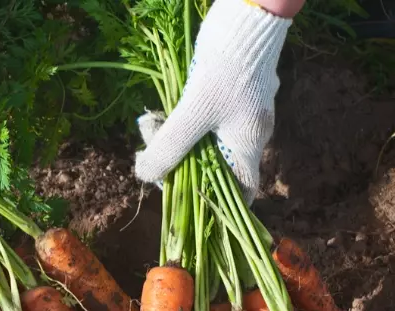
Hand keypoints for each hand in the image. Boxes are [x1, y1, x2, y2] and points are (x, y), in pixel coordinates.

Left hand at [134, 0, 291, 203]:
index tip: (185, 203)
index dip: (218, 206)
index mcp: (248, 144)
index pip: (242, 191)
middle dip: (181, 167)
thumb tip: (145, 176)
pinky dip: (180, 122)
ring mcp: (239, 113)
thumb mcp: (193, 111)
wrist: (246, 14)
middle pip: (214, 168)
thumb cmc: (227, 66)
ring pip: (203, 142)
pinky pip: (201, 120)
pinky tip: (161, 114)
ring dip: (174, 141)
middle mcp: (248, 133)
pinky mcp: (227, 95)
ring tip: (150, 128)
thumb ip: (170, 146)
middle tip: (153, 156)